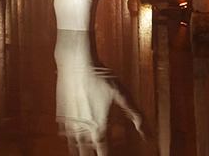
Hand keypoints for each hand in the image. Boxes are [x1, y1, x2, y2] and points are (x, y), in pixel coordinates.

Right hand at [55, 31, 145, 154]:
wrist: (75, 62)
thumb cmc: (101, 77)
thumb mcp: (123, 95)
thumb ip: (136, 116)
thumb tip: (148, 134)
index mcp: (99, 126)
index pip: (103, 152)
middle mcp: (83, 127)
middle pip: (86, 152)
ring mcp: (70, 121)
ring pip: (74, 145)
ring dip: (79, 151)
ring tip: (82, 155)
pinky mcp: (61, 113)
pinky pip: (64, 133)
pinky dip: (68, 140)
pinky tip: (70, 141)